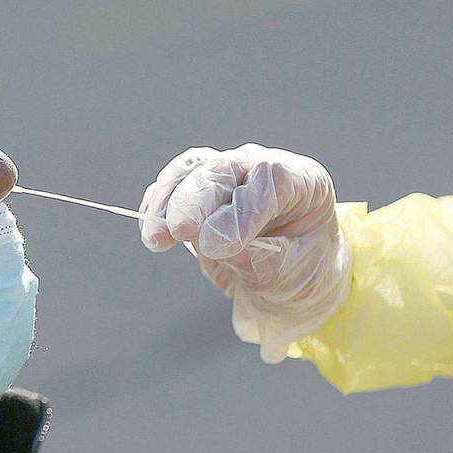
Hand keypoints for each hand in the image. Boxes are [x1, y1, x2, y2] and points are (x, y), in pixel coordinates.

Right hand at [138, 143, 350, 362]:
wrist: (287, 283)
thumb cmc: (299, 273)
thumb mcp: (293, 275)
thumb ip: (259, 259)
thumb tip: (214, 243)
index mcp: (301, 182)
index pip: (270, 180)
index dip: (242, 208)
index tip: (218, 244)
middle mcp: (259, 169)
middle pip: (222, 170)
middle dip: (196, 201)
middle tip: (181, 231)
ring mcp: (224, 176)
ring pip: (190, 172)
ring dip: (168, 203)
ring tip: (156, 238)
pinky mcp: (194, 191)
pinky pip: (170, 187)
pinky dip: (156, 208)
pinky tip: (151, 232)